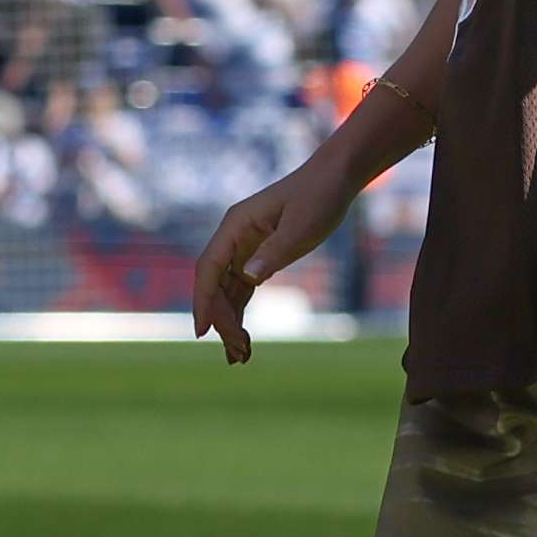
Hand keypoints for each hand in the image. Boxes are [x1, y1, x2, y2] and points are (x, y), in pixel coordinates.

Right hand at [191, 159, 358, 364]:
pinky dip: (240, 312)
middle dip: (221, 320)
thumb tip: (247, 277)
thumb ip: (274, 253)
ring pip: (226, 290)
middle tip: (238, 354)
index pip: (209, 267)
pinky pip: (240, 289)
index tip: (201, 331)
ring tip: (240, 357)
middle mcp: (234, 237)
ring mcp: (244, 246)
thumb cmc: (319, 197)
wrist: (336, 179)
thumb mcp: (301, 228)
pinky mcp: (258, 255)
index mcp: (236, 225)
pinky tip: (244, 337)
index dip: (203, 300)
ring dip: (229, 321)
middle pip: (215, 284)